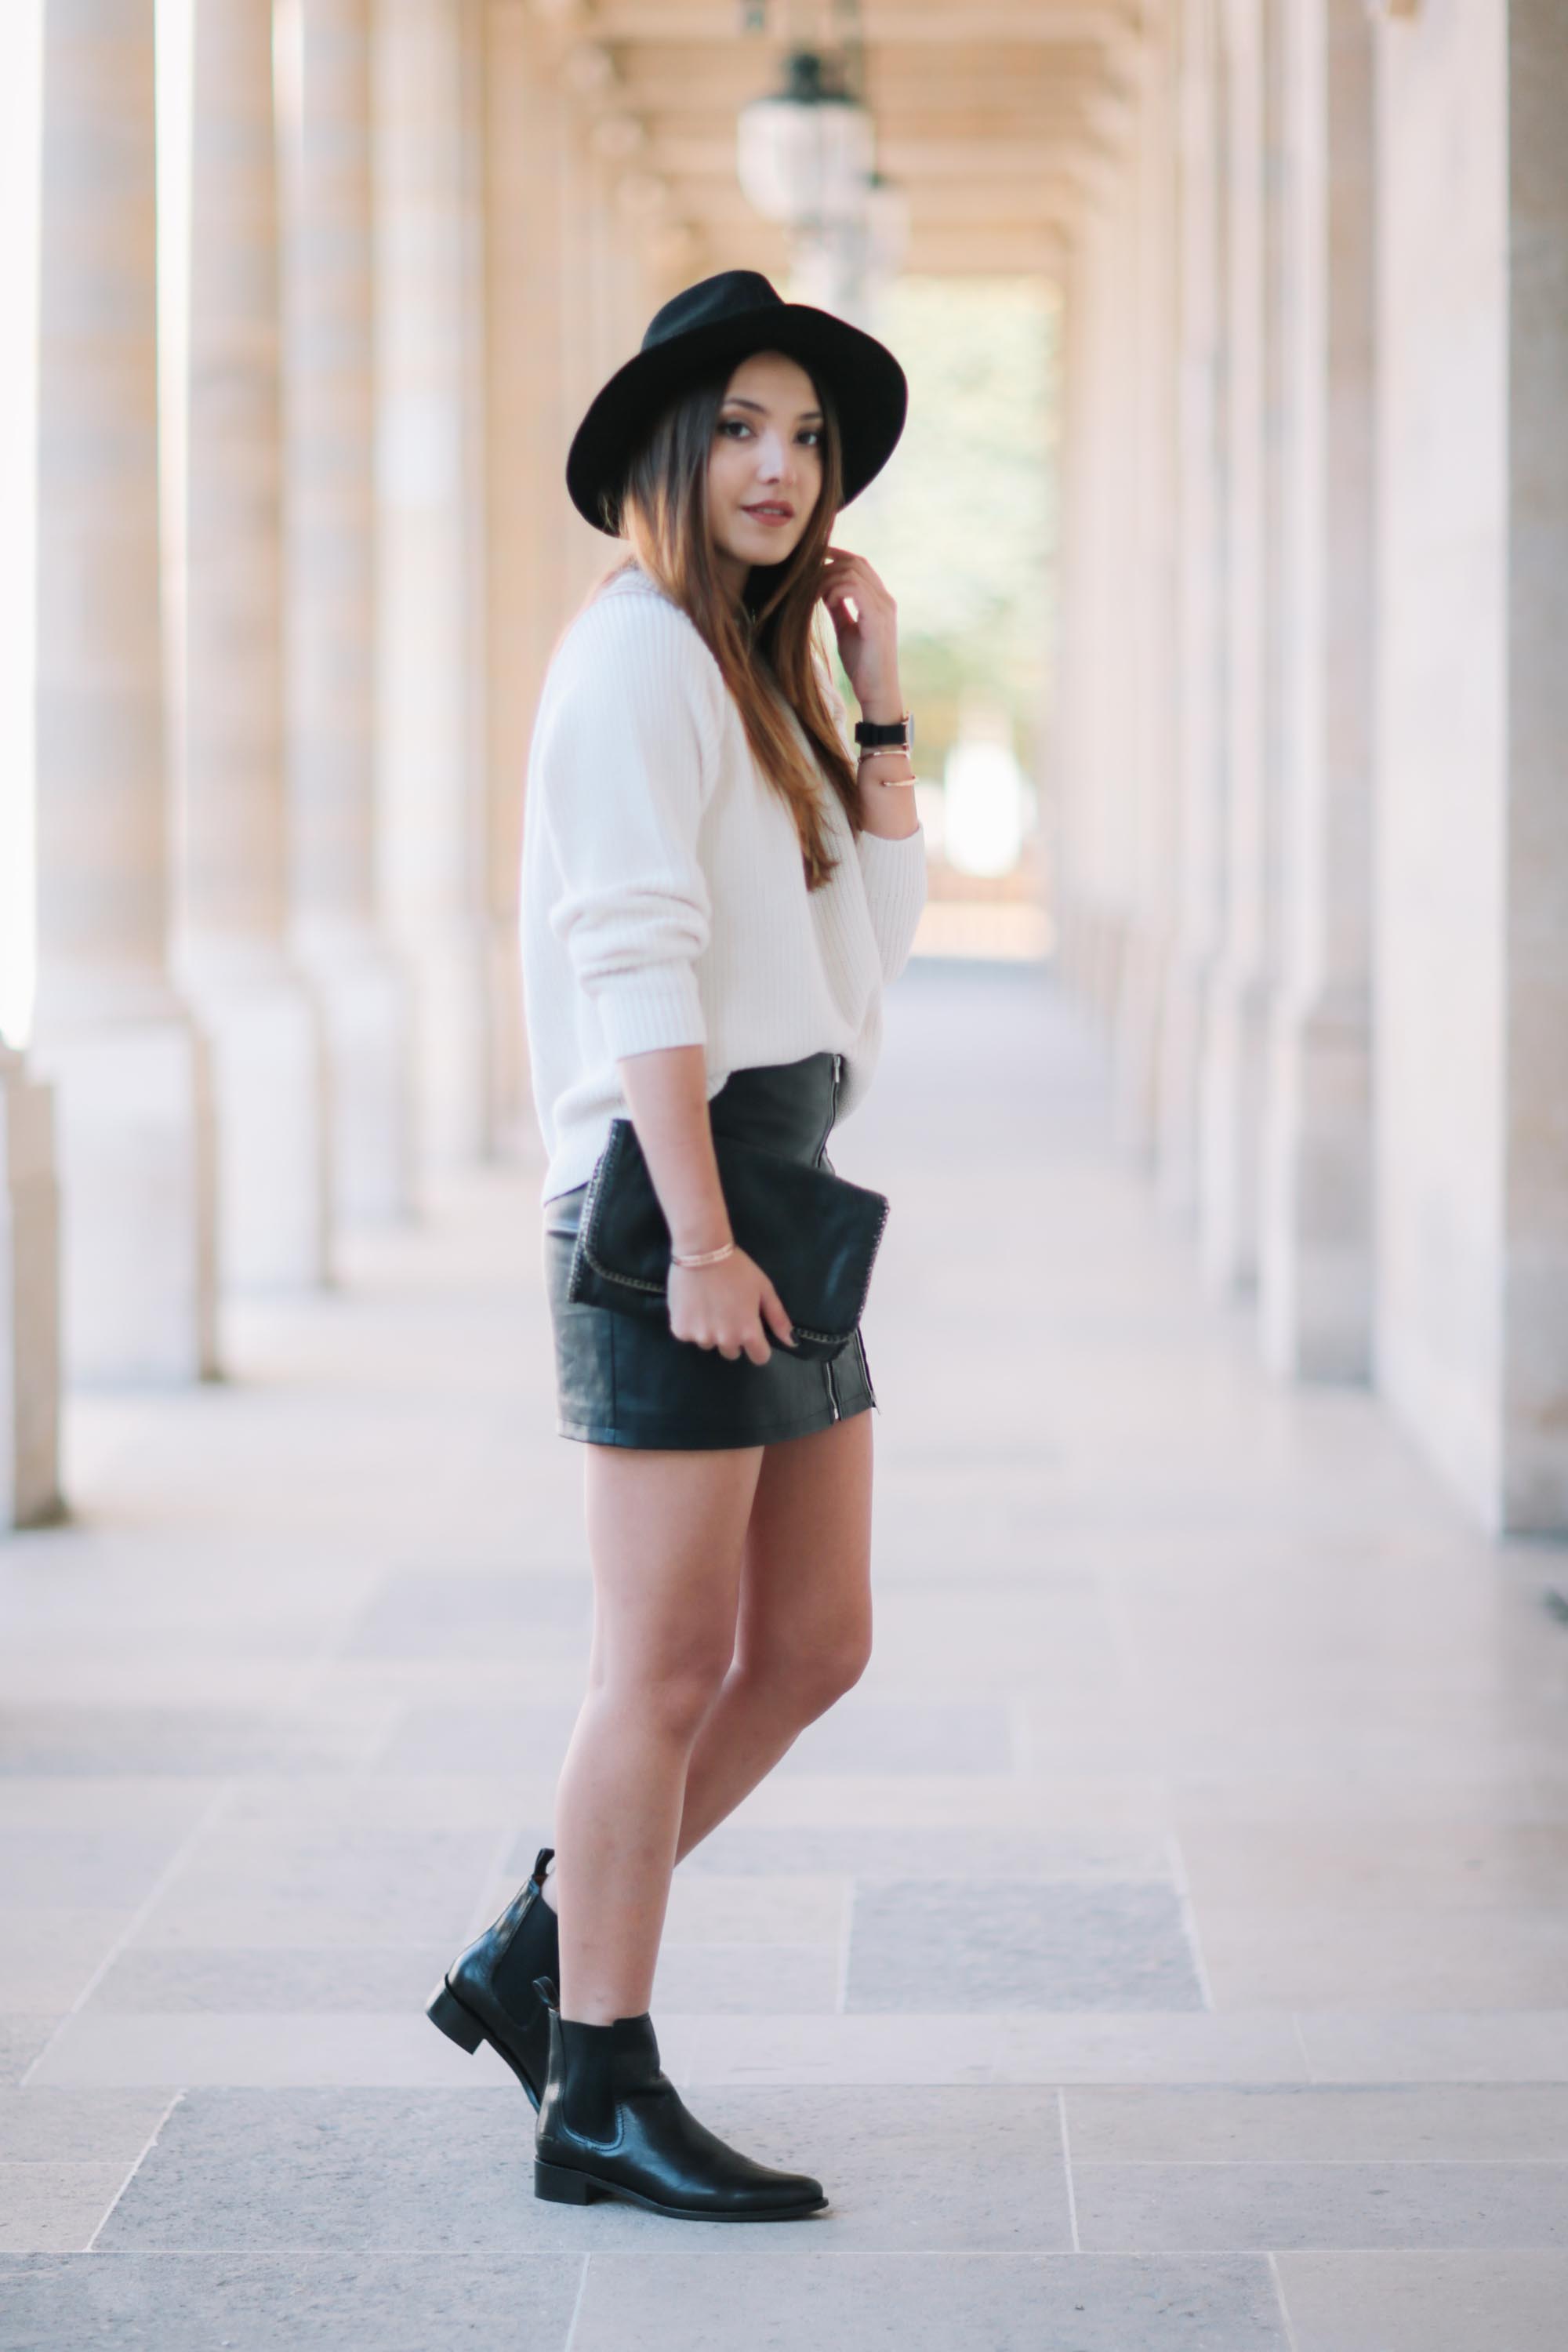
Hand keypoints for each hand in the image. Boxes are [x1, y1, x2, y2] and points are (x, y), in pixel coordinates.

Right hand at [667, 1246, 795, 1363]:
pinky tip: (693, 1304)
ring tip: (709, 1305)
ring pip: (709, 1344)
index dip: (758, 1346)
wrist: (702, 1252)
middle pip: (732, 1351)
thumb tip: (792, 1343)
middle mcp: (725, 1340)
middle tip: (728, 1311)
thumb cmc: (737, 1269)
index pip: (759, 1357)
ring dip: (711, 1331)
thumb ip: (778, 1318)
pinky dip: (691, 1325)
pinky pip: (689, 1336)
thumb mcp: (764, 1289)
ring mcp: (701, 1337)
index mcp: (748, 1332)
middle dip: (732, 1337)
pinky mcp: (680, 1330)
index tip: (751, 1331)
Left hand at [817, 546, 901, 717]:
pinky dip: (835, 589)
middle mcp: (885, 600)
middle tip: (809, 583)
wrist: (877, 692)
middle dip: (828, 567)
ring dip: (828, 580)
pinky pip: (853, 588)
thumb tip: (824, 591)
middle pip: (856, 563)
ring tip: (816, 597)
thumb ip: (839, 609)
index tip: (814, 560)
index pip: (860, 565)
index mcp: (880, 601)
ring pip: (853, 571)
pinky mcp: (877, 619)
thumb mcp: (846, 631)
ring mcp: (883, 608)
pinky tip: (826, 603)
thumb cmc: (863, 666)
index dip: (837, 556)